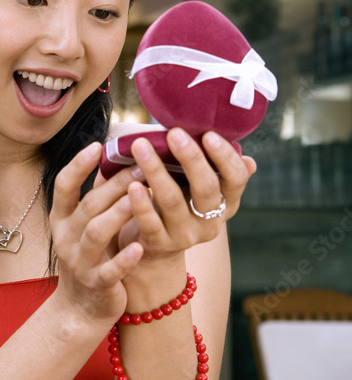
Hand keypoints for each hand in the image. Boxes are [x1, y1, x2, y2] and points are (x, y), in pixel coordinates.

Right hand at [49, 142, 144, 325]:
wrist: (80, 309)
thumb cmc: (88, 256)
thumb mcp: (84, 225)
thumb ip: (95, 195)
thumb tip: (111, 156)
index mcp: (61, 219)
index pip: (63, 186)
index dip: (78, 165)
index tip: (97, 144)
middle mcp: (66, 238)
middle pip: (88, 206)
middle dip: (114, 185)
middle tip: (141, 166)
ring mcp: (79, 262)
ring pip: (97, 233)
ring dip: (119, 213)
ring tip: (140, 197)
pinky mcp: (97, 284)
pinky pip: (110, 270)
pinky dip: (124, 259)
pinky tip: (140, 246)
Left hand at [112, 129, 254, 259]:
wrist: (157, 246)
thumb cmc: (181, 201)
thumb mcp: (199, 187)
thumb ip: (215, 169)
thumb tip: (248, 160)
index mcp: (226, 203)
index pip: (236, 179)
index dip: (225, 157)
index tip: (208, 134)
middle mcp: (211, 222)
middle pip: (206, 188)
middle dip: (191, 158)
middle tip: (174, 133)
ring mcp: (186, 235)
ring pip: (172, 201)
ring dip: (156, 171)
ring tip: (140, 146)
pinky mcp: (160, 243)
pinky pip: (150, 223)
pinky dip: (141, 203)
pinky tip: (132, 185)